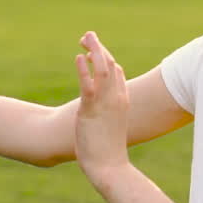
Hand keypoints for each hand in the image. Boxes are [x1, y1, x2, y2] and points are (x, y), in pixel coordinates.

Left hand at [74, 31, 129, 177]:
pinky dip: (84, 69)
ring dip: (94, 50)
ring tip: (85, 37)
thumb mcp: (111, 127)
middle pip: (110, 64)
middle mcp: (117, 98)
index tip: (92, 52)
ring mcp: (106, 103)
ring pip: (102, 68)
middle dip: (99, 47)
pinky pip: (88, 84)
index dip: (105, 57)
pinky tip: (79, 57)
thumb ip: (108, 115)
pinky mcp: (91, 109)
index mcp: (123, 100)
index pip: (117, 71)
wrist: (110, 167)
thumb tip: (101, 114)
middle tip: (88, 35)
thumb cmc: (109, 151)